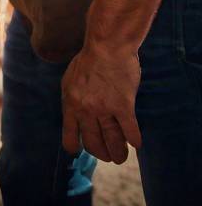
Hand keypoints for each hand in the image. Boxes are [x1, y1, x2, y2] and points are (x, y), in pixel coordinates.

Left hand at [62, 44, 141, 162]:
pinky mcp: (123, 106)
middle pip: (93, 142)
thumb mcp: (70, 81)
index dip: (75, 146)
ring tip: (121, 158)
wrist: (106, 47)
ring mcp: (104, 109)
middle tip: (108, 157)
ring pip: (112, 139)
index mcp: (70, 104)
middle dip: (101, 153)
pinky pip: (130, 130)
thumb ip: (72, 99)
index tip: (81, 151)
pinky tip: (136, 144)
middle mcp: (85, 110)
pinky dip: (134, 140)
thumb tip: (74, 115)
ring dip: (118, 152)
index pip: (69, 135)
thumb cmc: (88, 61)